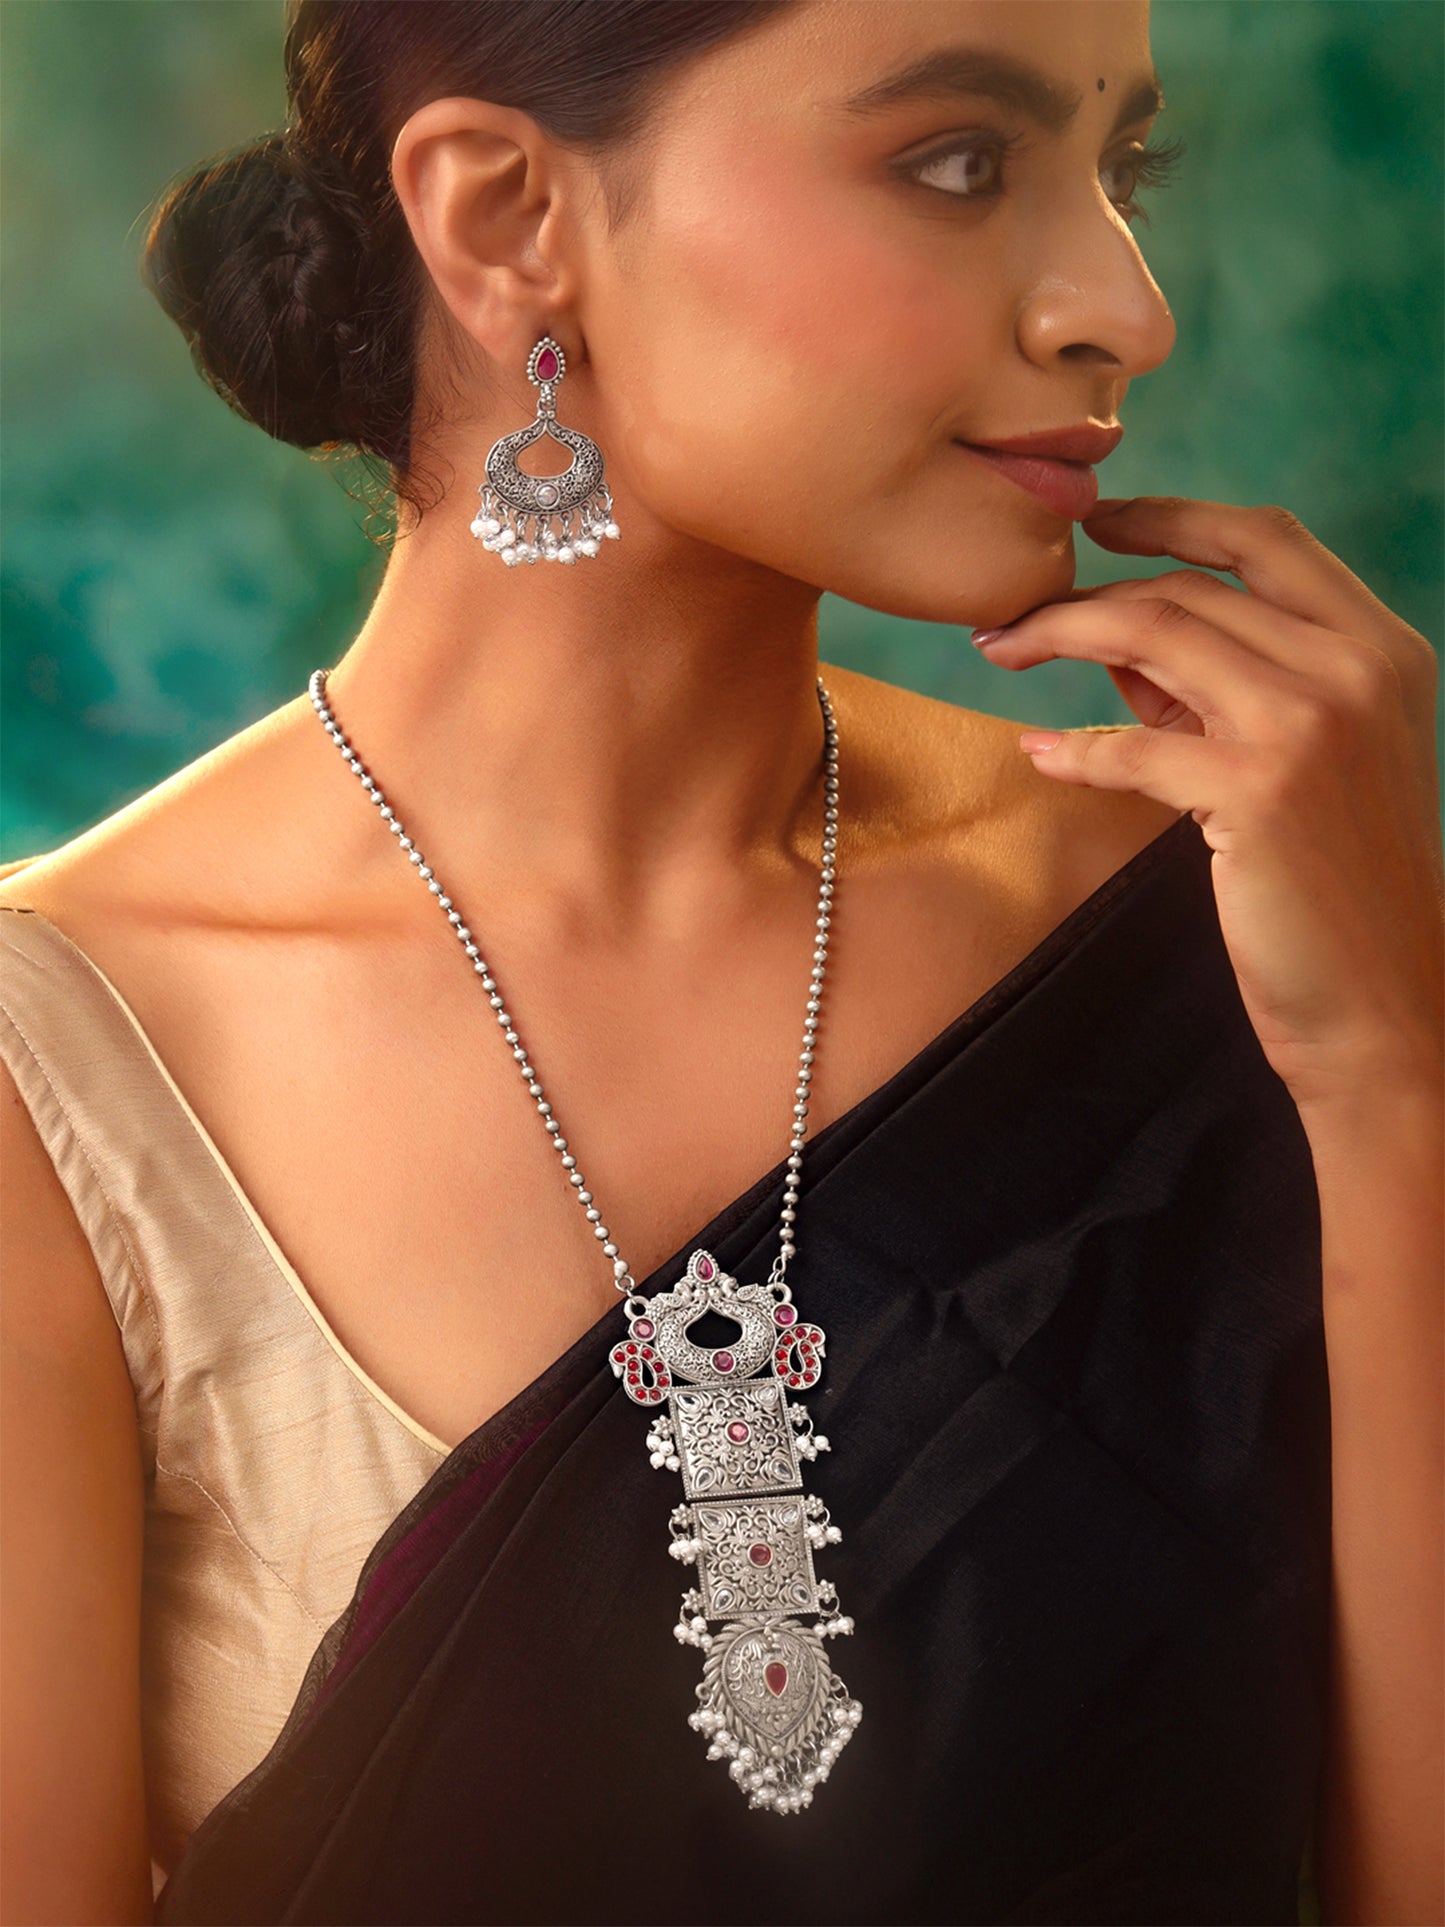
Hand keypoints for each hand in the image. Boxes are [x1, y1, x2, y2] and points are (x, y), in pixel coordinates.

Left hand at [970, 496, 1443, 1113]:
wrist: (1385, 999)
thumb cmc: (1335, 882)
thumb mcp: (1306, 758)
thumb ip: (1223, 689)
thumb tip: (1120, 638)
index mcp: (1379, 646)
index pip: (1266, 539)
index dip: (1174, 517)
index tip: (1101, 521)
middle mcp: (1356, 668)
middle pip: (1190, 589)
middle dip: (1085, 592)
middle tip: (1011, 616)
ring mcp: (1311, 725)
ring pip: (1155, 637)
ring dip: (1060, 637)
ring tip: (1001, 652)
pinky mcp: (1260, 791)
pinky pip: (1135, 748)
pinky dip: (1076, 751)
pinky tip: (1038, 754)